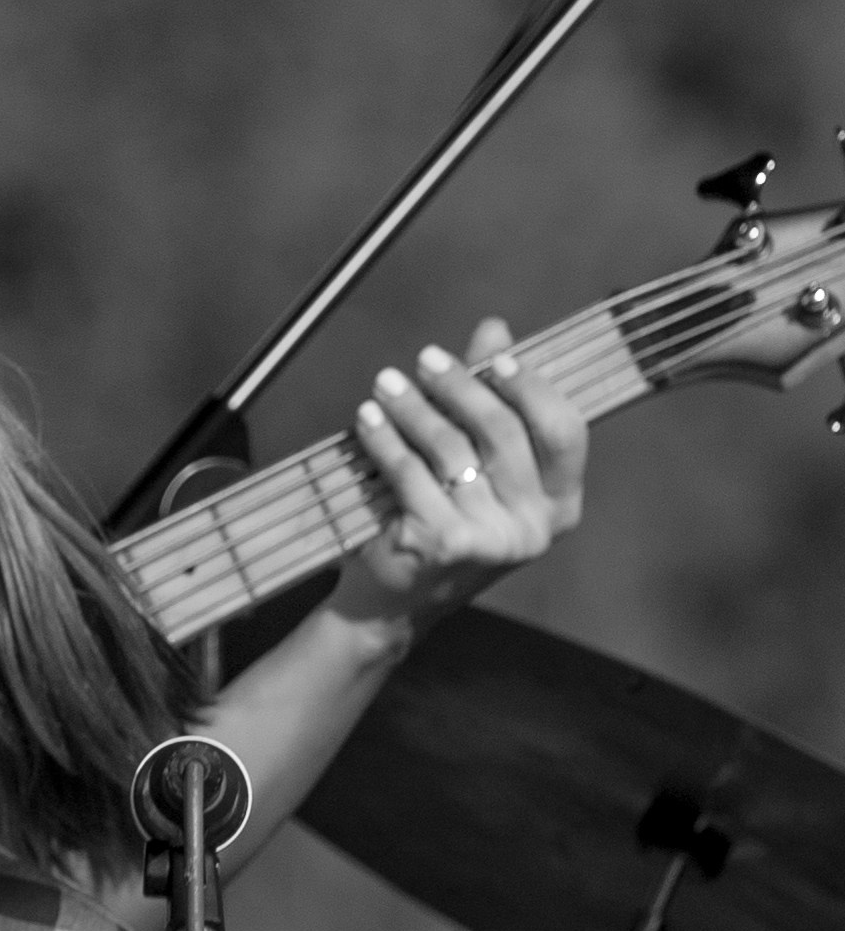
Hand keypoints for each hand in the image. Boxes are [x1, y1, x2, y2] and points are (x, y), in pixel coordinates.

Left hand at [343, 317, 584, 631]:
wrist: (394, 602)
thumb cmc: (443, 523)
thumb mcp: (479, 466)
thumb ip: (491, 398)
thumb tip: (494, 328)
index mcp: (559, 505)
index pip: (564, 432)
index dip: (532, 388)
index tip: (496, 357)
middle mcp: (534, 528)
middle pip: (503, 432)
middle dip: (460, 387)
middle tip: (425, 360)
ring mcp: (491, 540)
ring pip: (451, 448)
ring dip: (413, 408)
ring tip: (387, 383)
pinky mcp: (444, 544)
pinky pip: (411, 472)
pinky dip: (385, 440)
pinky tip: (367, 420)